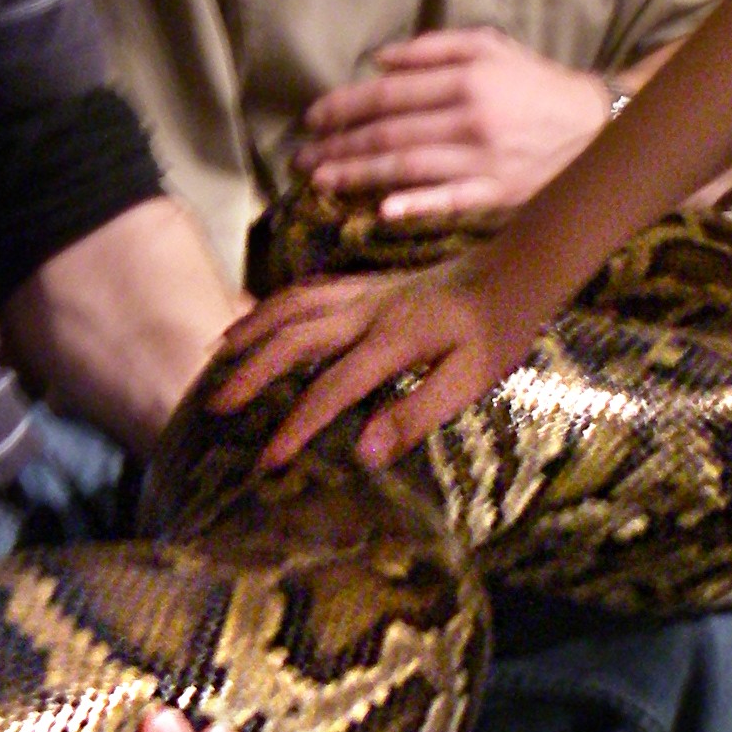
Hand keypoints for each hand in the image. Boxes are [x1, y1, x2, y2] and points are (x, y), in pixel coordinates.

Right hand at [211, 250, 531, 472]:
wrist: (515, 271)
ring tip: (217, 352)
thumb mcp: (470, 380)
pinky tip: (261, 318)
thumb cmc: (497, 331)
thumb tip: (365, 450)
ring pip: (294, 305)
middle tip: (215, 403)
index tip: (267, 460)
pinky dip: (276, 304)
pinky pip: (310, 289)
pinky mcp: (369, 284)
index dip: (296, 426)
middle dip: (250, 372)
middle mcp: (368, 311)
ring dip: (252, 328)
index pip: (331, 390)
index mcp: (392, 341)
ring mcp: (365, 292)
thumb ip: (416, 412)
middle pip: (293, 338)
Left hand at [295, 30, 614, 218]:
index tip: (313, 117)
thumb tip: (379, 60)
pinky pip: (448, 201)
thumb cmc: (533, 84)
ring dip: (357, 175)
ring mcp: (483, 160)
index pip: (389, 94)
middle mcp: (471, 118)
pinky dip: (415, 205)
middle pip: (389, 134)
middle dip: (339, 146)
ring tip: (321, 180)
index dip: (345, 106)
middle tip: (302, 157)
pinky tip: (381, 210)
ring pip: (407, 168)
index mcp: (466, 79)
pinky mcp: (496, 194)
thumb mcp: (490, 47)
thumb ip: (434, 48)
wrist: (594, 127)